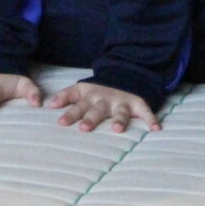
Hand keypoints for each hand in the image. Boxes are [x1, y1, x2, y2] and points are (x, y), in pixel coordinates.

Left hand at [46, 80, 161, 133]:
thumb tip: (48, 105)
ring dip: (119, 120)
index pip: (77, 103)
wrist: (124, 76)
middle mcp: (104, 99)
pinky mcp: (137, 103)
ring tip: (117, 130)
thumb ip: (65, 96)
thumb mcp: (81, 89)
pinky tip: (156, 128)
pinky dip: (151, 118)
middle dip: (90, 119)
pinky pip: (145, 111)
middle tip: (84, 129)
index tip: (60, 122)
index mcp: (89, 97)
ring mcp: (121, 101)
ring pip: (120, 112)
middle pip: (96, 110)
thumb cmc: (97, 91)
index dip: (69, 111)